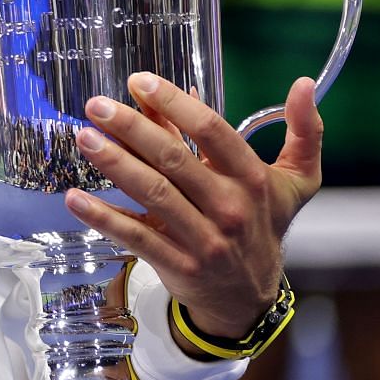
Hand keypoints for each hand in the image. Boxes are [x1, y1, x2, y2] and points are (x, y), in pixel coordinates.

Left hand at [64, 72, 321, 341]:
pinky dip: (104, 217)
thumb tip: (304, 83)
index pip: (212, 131)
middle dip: (132, 128)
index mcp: (252, 178)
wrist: (251, 298)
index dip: (176, 103)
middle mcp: (230, 207)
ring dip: (115, 164)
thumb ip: (303, 131)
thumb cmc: (265, 224)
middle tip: (97, 105)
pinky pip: (137, 238)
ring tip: (85, 138)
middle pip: (175, 160)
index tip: (140, 81)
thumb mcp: (296, 180)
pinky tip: (75, 198)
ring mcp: (204, 239)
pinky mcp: (178, 264)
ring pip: (153, 195)